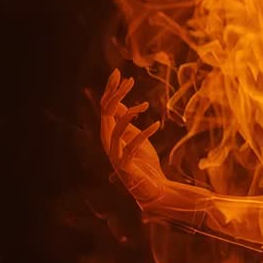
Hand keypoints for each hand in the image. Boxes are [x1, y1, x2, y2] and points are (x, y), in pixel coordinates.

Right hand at [100, 69, 166, 202]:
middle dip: (116, 96)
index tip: (119, 73)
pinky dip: (143, 135)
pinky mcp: (125, 167)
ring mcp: (116, 156)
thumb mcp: (135, 136)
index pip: (106, 108)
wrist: (152, 189)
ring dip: (129, 115)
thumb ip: (126, 122)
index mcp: (110, 134)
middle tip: (130, 79)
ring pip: (115, 130)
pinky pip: (131, 148)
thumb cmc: (143, 162)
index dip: (111, 90)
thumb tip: (122, 102)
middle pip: (107, 115)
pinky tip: (156, 125)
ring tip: (145, 105)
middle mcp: (109, 144)